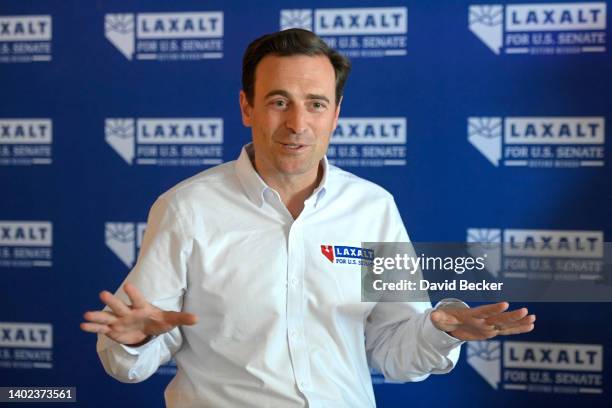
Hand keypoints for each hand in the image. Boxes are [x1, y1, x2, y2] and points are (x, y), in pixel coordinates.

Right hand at [80, 282, 197, 345]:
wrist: (146, 328)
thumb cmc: (158, 320)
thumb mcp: (170, 320)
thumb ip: (182, 318)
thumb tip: (197, 319)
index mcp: (142, 307)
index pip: (138, 298)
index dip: (134, 293)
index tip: (128, 285)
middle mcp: (128, 311)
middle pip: (119, 306)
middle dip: (112, 301)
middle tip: (102, 294)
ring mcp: (119, 320)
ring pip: (107, 316)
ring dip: (97, 315)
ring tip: (86, 314)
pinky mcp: (112, 329)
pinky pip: (101, 328)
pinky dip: (93, 327)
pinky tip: (83, 325)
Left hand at [430, 302, 534, 340]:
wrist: (452, 321)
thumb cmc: (447, 319)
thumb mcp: (441, 320)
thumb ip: (439, 318)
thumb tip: (433, 315)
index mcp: (473, 315)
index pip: (485, 311)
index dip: (494, 308)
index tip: (505, 303)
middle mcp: (484, 320)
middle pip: (499, 318)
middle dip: (512, 316)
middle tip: (526, 311)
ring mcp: (489, 325)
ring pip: (506, 324)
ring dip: (519, 322)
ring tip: (533, 318)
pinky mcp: (492, 331)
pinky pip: (507, 330)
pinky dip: (518, 329)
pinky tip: (531, 326)